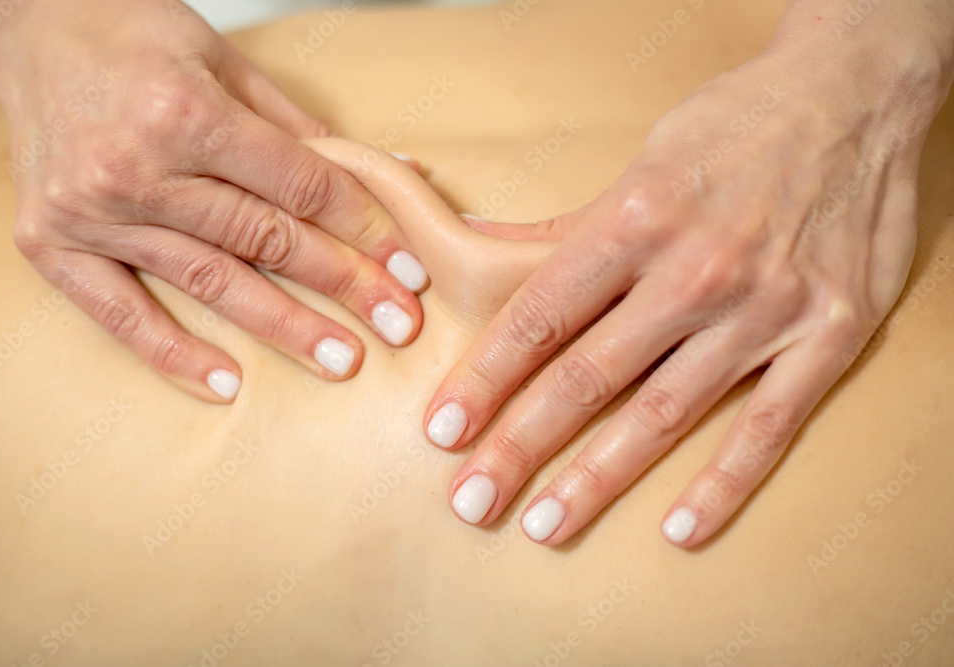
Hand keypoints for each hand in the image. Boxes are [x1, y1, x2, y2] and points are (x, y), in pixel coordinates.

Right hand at [0, 0, 426, 401]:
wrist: (28, 23)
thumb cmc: (131, 32)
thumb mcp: (225, 61)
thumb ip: (298, 127)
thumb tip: (385, 172)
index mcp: (186, 113)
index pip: (299, 187)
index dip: (364, 229)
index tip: (409, 268)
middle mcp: (137, 168)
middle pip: (265, 240)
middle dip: (343, 285)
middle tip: (396, 324)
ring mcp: (91, 212)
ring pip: (210, 282)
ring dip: (284, 326)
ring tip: (340, 359)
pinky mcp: (52, 243)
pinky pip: (121, 313)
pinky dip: (174, 353)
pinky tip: (226, 383)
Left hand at [423, 3, 953, 546]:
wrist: (853, 95)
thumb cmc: (733, 126)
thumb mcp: (639, 164)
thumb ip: (566, 229)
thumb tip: (477, 246)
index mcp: (636, 220)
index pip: (540, 316)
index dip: (485, 378)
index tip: (445, 428)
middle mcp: (695, 270)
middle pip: (588, 377)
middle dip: (520, 445)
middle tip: (472, 498)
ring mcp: (765, 308)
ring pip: (665, 414)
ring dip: (599, 478)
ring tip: (547, 525)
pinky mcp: (828, 335)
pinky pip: (769, 425)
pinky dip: (724, 484)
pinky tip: (681, 530)